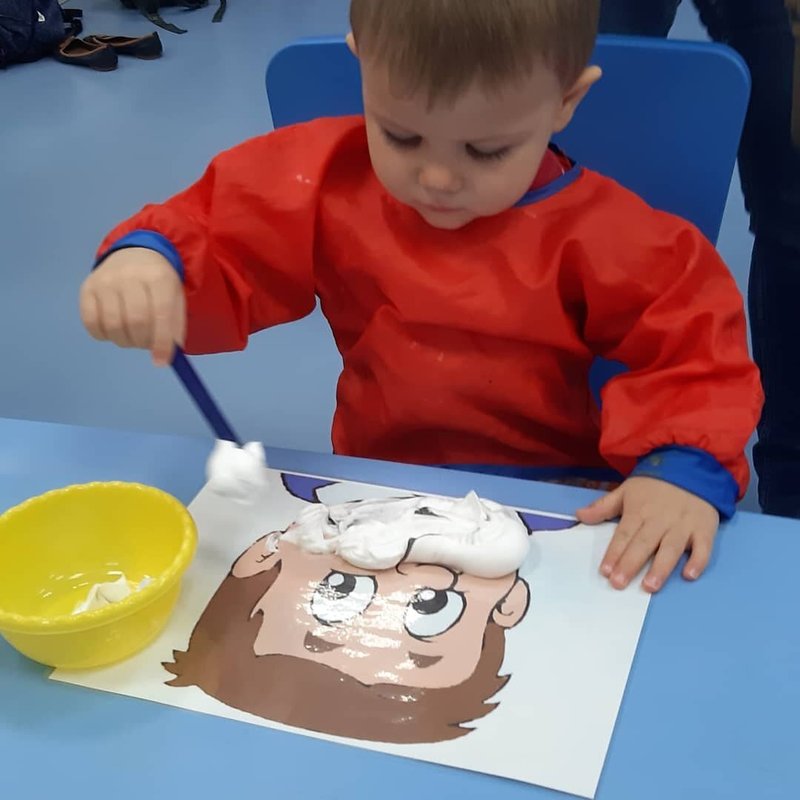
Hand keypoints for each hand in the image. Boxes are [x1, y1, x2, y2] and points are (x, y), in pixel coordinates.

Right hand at [80, 248, 184, 366]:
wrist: (135, 254)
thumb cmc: (159, 284)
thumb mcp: (176, 299)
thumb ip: (174, 328)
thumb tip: (164, 358)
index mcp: (158, 277)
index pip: (161, 314)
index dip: (162, 342)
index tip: (161, 361)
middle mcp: (130, 275)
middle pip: (136, 321)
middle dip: (143, 342)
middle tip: (146, 343)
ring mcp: (105, 281)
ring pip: (113, 326)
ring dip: (125, 341)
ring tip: (132, 335)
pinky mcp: (86, 288)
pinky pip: (91, 324)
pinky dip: (104, 335)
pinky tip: (114, 329)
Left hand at [576, 477, 718, 592]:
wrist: (689, 466)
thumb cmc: (654, 485)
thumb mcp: (625, 490)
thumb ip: (603, 506)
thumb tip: (579, 515)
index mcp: (639, 512)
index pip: (624, 535)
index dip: (614, 553)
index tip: (605, 571)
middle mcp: (660, 520)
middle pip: (643, 544)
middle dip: (630, 564)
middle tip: (619, 584)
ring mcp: (683, 525)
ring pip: (671, 549)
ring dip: (660, 568)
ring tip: (649, 586)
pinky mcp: (704, 529)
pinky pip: (703, 548)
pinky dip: (698, 561)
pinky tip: (689, 575)